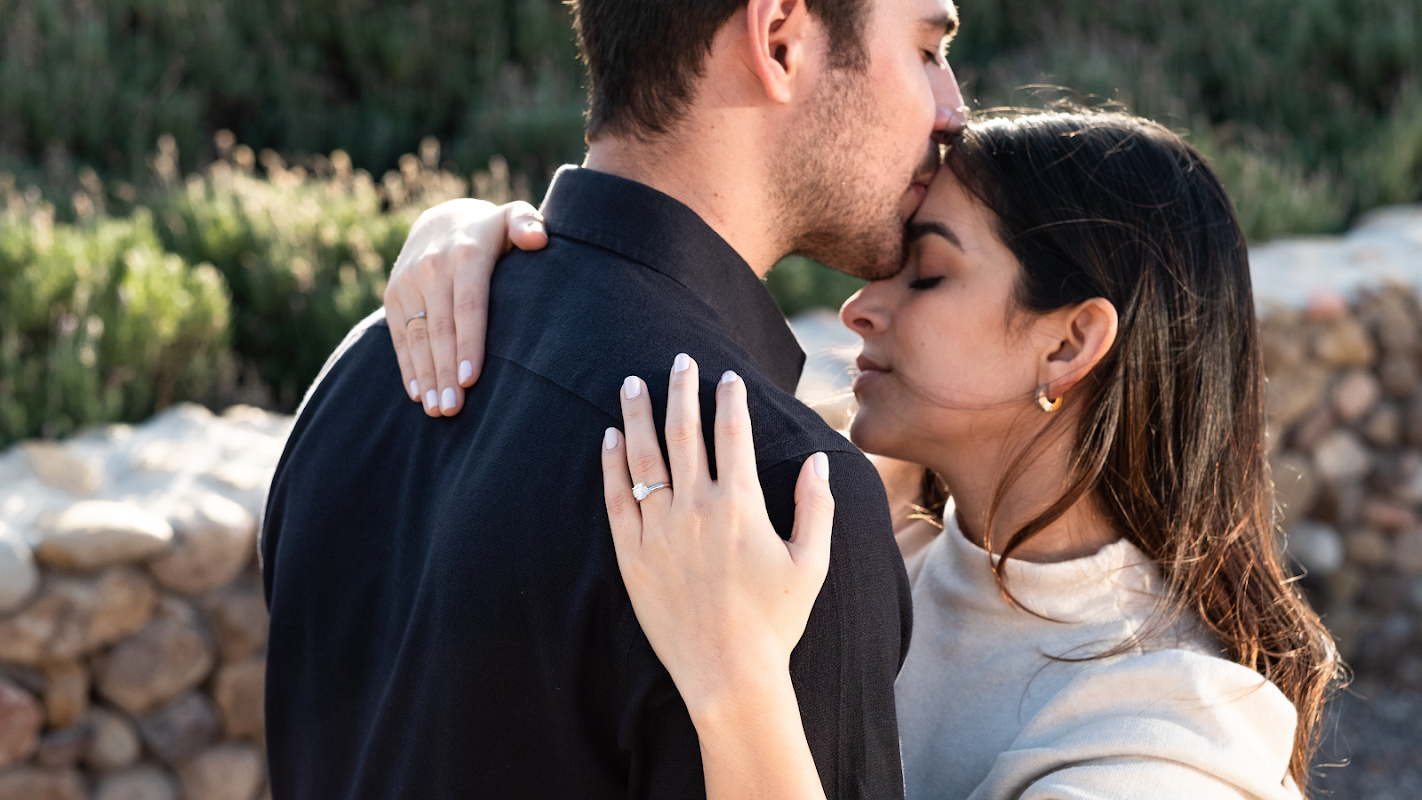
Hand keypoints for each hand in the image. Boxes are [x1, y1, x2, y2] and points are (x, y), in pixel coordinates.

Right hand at [384, 198, 548, 415]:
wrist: (441, 221)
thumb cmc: (491, 232)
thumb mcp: (512, 218)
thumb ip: (527, 224)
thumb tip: (539, 238)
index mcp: (466, 255)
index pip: (469, 306)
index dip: (469, 343)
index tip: (470, 378)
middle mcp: (432, 269)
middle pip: (440, 329)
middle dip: (445, 372)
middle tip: (453, 409)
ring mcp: (408, 283)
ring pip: (417, 337)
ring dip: (426, 376)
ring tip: (437, 410)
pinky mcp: (393, 296)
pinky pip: (399, 336)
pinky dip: (408, 367)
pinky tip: (418, 394)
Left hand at [601, 354, 834, 719]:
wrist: (728, 673)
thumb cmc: (775, 621)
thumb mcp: (810, 563)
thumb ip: (814, 506)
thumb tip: (817, 460)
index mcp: (740, 505)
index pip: (732, 434)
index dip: (729, 400)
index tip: (727, 377)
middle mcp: (695, 509)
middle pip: (684, 432)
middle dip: (682, 390)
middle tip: (680, 360)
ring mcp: (659, 530)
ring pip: (643, 456)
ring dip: (638, 414)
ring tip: (633, 383)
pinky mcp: (632, 554)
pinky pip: (617, 497)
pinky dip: (611, 463)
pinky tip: (610, 437)